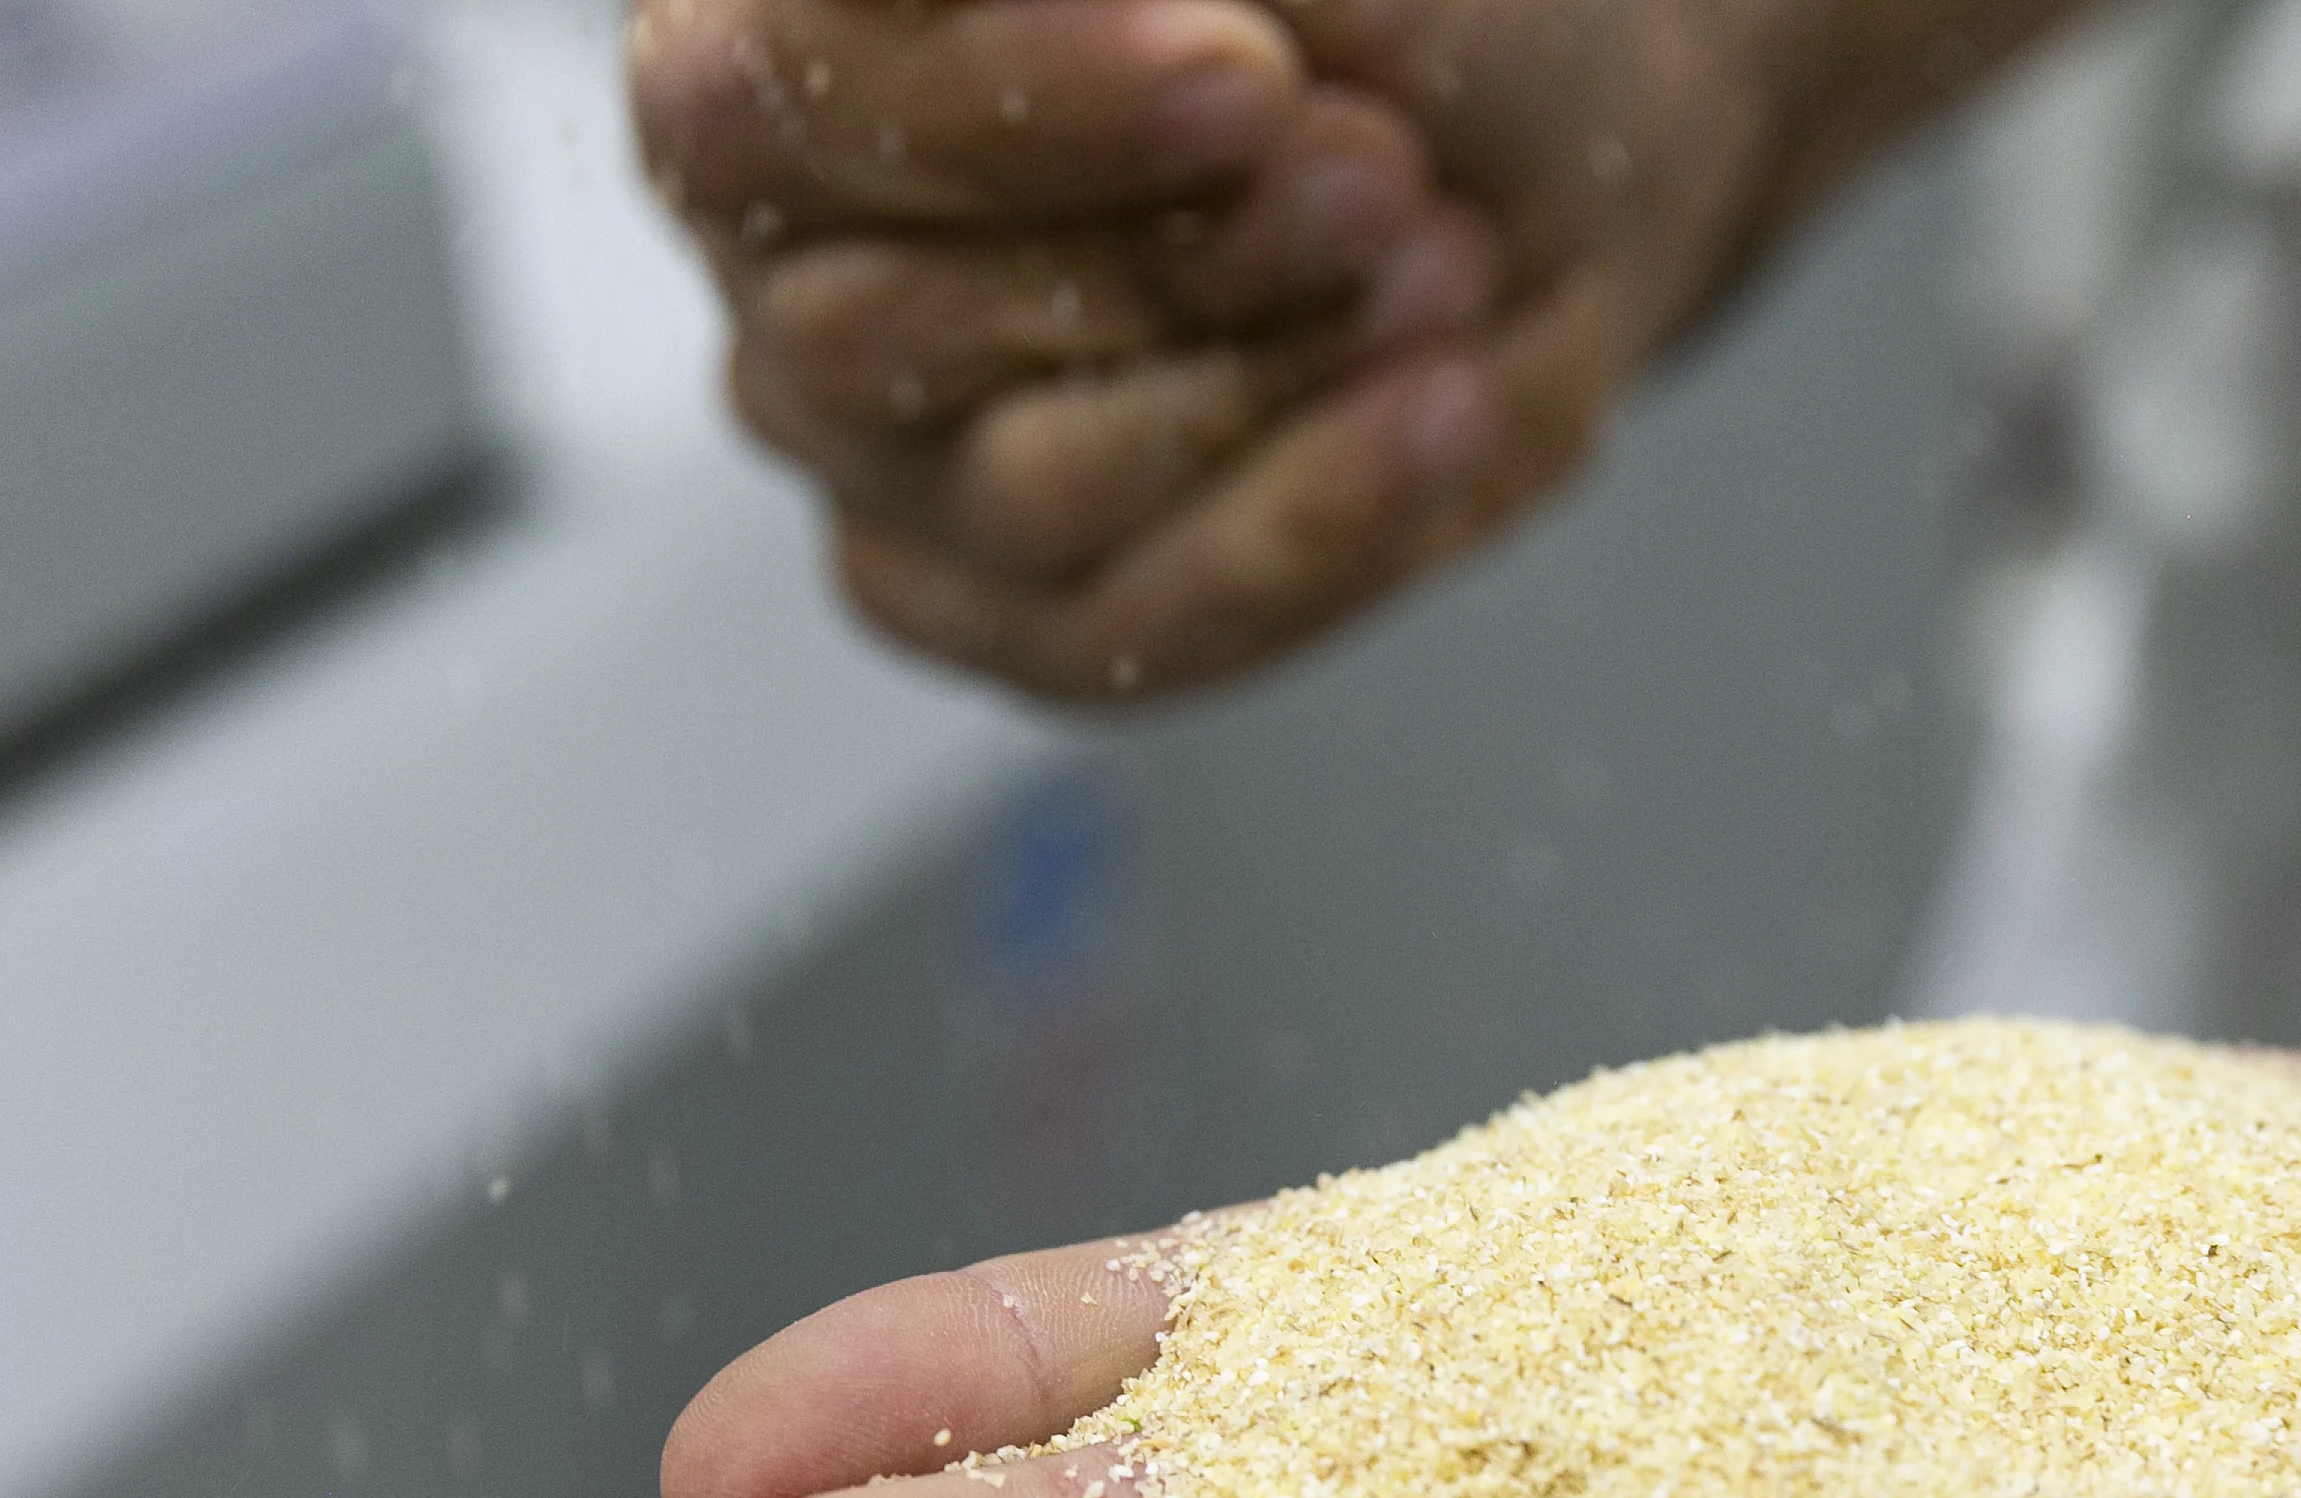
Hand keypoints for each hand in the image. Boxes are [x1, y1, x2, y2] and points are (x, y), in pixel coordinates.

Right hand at [630, 0, 1809, 693]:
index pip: (768, 98)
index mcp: (773, 38)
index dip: (1010, 102)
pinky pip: (1138, 632)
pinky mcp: (1021, 617)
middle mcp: (791, 260)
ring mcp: (890, 464)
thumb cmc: (1383, 3)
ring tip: (1444, 265)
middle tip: (1377, 169)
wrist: (1533, 156)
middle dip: (1172, 261)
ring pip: (1027, 494)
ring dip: (1270, 381)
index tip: (1245, 68)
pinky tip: (1444, 413)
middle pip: (871, 337)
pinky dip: (1321, 525)